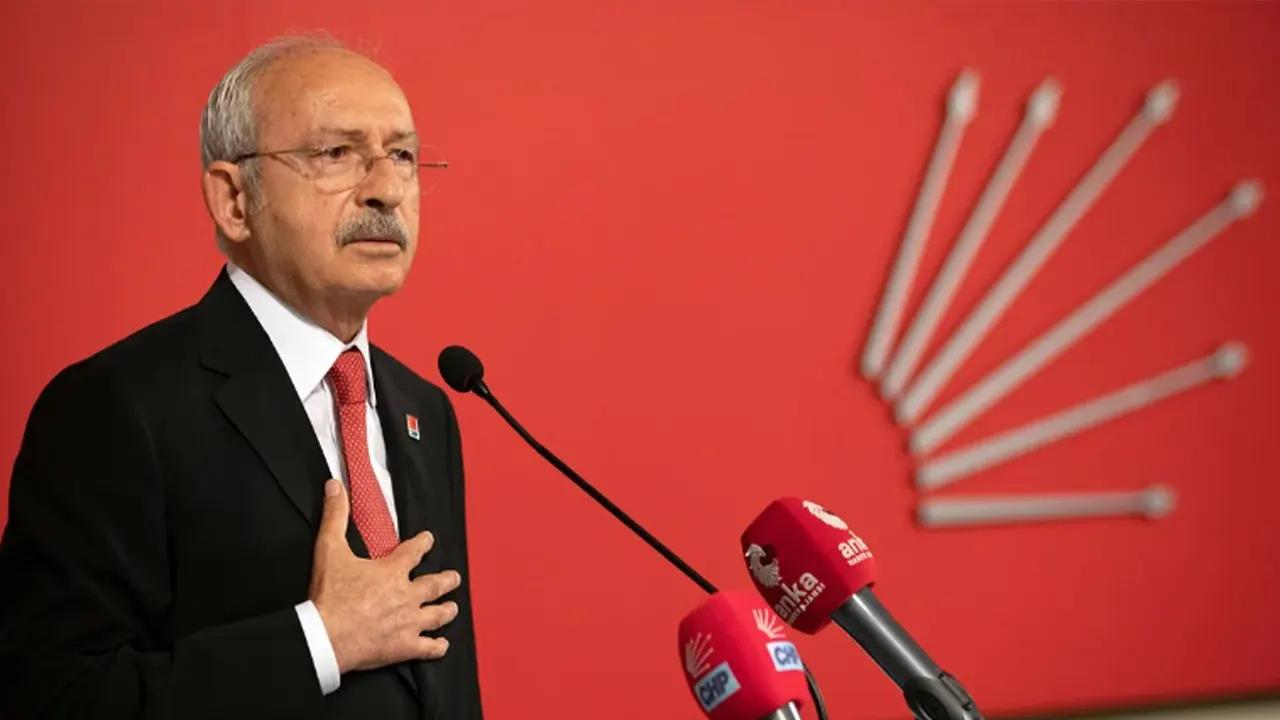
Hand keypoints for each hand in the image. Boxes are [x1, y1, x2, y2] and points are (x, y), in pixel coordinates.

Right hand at [308, 479, 461, 672]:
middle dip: (447, 579)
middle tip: (454, 577)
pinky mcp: (404, 647)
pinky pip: (428, 648)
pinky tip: (441, 645)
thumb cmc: (330, 595)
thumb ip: (335, 516)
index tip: (429, 539)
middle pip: (435, 584)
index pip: (414, 551)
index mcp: (392, 571)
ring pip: (437, 615)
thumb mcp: (329, 549)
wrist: (328, 635)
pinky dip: (437, 646)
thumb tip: (335, 486)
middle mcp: (407, 595)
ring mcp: (409, 622)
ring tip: (452, 607)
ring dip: (446, 610)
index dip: (423, 543)